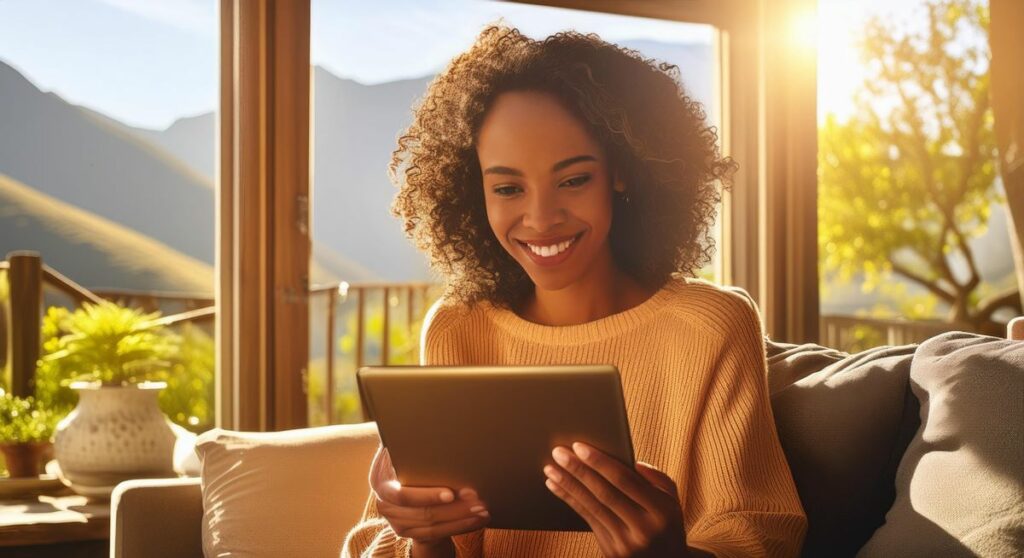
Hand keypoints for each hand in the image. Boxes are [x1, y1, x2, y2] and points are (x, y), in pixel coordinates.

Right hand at [369, 445, 490, 545]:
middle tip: (476, 499)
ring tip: (482, 509)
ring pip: (432, 525)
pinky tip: (477, 520)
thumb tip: (428, 425)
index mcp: (380, 480)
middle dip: (453, 507)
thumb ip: (410, 442)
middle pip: (422, 512)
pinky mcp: (408, 532)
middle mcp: (384, 503)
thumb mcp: (404, 447)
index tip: (451, 493)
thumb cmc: (409, 456)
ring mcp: (395, 521)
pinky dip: (459, 527)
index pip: (403, 495)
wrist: (403, 481)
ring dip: (460, 518)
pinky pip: (436, 534)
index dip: (428, 496)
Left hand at [544, 442, 687, 556]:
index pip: (625, 481)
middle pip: (604, 493)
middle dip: (579, 471)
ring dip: (568, 486)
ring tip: (550, 468)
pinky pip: (588, 520)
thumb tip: (633, 462)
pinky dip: (570, 501)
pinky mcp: (612, 552)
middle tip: (558, 452)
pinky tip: (556, 487)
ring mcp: (627, 544)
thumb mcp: (672, 499)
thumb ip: (656, 478)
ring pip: (592, 507)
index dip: (600, 462)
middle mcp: (644, 529)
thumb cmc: (667, 523)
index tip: (579, 446)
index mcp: (661, 511)